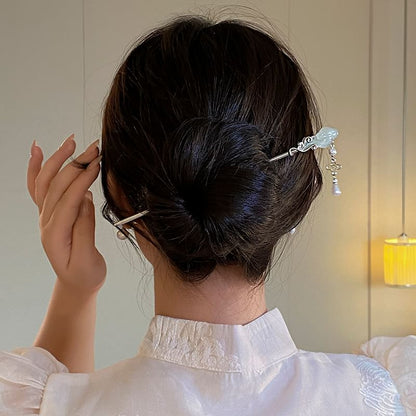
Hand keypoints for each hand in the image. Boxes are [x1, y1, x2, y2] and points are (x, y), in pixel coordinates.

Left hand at [27, 134, 105, 293]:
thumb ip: (85, 229)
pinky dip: (36, 168)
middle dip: (75, 164)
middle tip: (94, 148)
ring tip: (71, 141)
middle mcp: (46, 222)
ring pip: (46, 182)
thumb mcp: (88, 259)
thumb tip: (85, 198)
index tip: (97, 163)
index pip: (68, 199)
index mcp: (55, 234)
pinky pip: (38, 187)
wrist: (76, 284)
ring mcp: (45, 216)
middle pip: (57, 185)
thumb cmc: (85, 275)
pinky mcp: (50, 213)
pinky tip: (38, 150)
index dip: (82, 180)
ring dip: (57, 159)